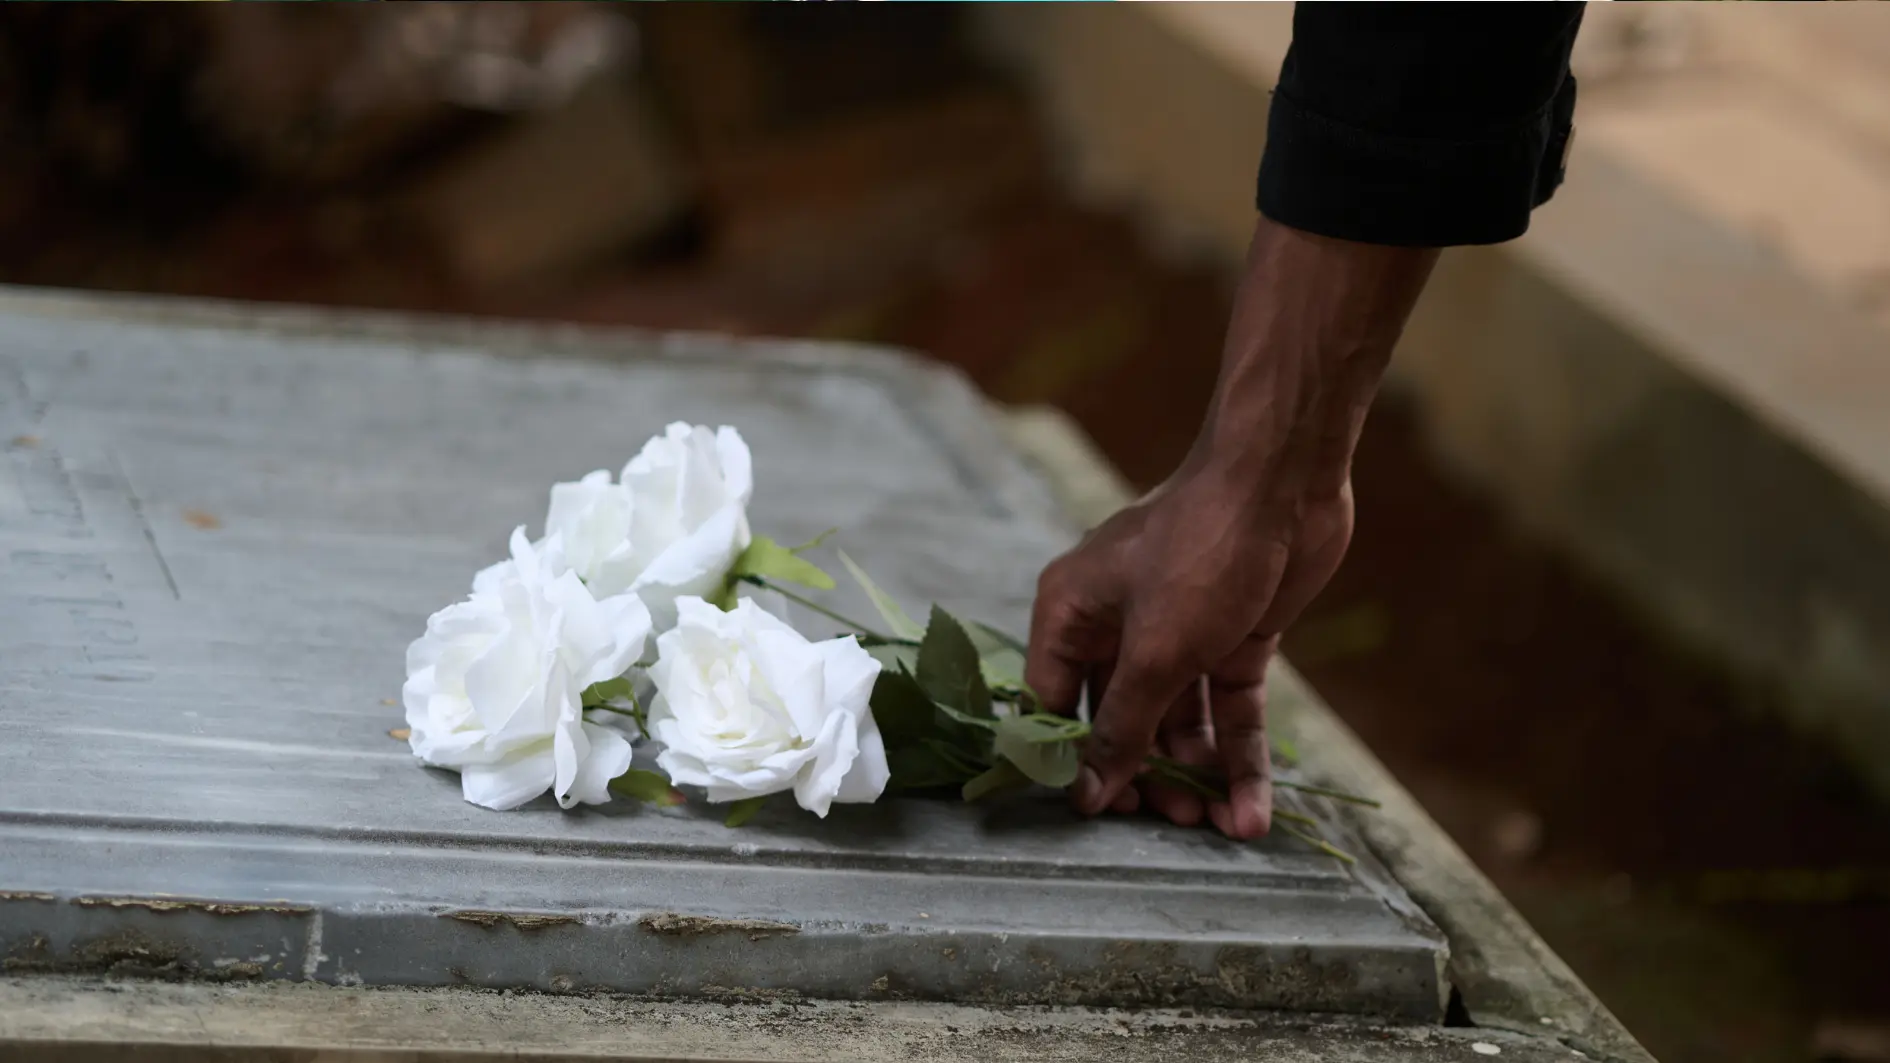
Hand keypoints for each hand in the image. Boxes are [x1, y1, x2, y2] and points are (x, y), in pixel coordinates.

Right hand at [1023, 216, 1436, 838]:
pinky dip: (1239, 756)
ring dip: (1198, 774)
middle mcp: (1116, 625)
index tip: (1096, 818)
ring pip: (1179, 721)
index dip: (1071, 761)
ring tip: (1219, 826)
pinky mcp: (1230, 638)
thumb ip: (1122, 728)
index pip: (1052, 703)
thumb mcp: (1156, 651)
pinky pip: (1226, 709)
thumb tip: (1088, 796)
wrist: (1285, 483)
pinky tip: (1254, 809)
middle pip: (1121, 720)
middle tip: (1173, 822)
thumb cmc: (1201, 553)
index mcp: (1071, 613)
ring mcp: (1176, 632)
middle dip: (1148, 775)